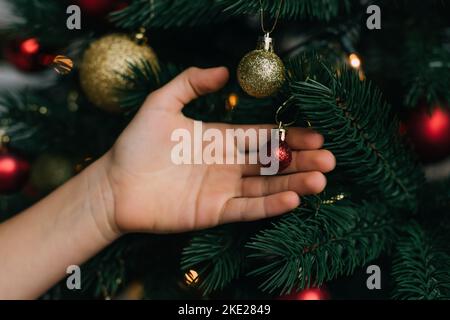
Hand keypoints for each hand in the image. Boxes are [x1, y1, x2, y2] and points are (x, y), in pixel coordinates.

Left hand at [94, 67, 335, 235]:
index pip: (263, 137)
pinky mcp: (214, 213)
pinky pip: (246, 209)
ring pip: (265, 187)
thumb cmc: (136, 145)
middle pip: (272, 163)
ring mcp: (222, 190)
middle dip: (301, 161)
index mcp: (221, 139)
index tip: (317, 135)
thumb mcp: (161, 103)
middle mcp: (227, 165)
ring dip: (294, 183)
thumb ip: (191, 83)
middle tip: (329, 159)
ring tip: (320, 179)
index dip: (289, 137)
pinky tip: (292, 198)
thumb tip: (224, 70)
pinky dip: (269, 206)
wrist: (113, 185)